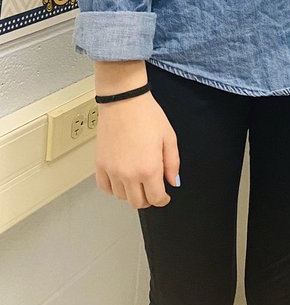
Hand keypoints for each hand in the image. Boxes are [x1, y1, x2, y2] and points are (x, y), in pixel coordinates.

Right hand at [95, 93, 179, 208]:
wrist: (124, 101)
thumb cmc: (147, 115)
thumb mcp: (169, 138)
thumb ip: (173, 163)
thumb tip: (174, 182)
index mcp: (149, 169)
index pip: (155, 198)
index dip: (162, 200)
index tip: (164, 196)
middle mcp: (129, 174)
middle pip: (138, 202)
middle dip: (148, 198)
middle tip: (152, 188)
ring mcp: (112, 171)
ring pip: (121, 197)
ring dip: (131, 193)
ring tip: (138, 180)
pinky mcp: (100, 165)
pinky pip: (105, 187)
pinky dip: (113, 188)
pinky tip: (121, 179)